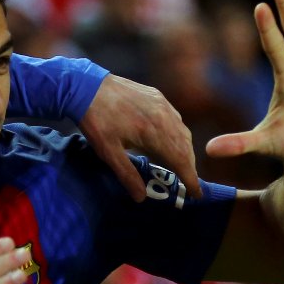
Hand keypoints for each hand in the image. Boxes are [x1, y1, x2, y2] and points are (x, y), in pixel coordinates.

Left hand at [78, 74, 201, 201]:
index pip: (180, 160)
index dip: (190, 178)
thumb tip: (141, 197)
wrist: (86, 86)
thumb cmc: (96, 121)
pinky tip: (172, 142)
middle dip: (189, 167)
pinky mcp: (157, 97)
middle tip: (189, 183)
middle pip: (185, 147)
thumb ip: (127, 175)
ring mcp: (162, 104)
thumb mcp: (108, 152)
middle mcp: (164, 117)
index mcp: (154, 132)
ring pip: (183, 132)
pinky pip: (176, 119)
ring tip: (182, 166)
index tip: (196, 193)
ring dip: (185, 151)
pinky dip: (179, 134)